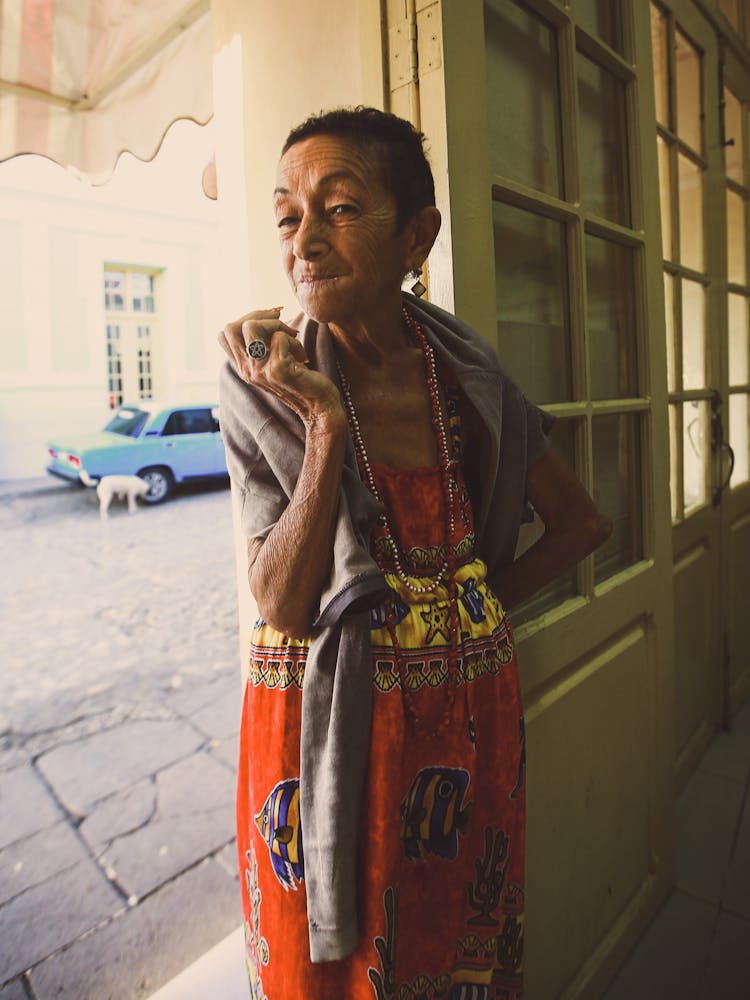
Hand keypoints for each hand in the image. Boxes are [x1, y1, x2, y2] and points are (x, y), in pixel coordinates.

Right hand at [218, 307, 343, 427]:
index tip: (269, 323)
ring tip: (292, 337)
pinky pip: (281, 337)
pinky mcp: (278, 370)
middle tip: (280, 325)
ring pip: (251, 327)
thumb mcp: (275, 361)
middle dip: (259, 316)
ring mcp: (260, 371)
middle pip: (232, 327)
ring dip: (276, 325)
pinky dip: (296, 342)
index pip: (224, 334)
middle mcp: (247, 370)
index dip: (246, 320)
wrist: (319, 407)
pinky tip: (302, 357)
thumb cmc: (301, 380)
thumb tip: (272, 312)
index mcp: (243, 367)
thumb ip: (265, 344)